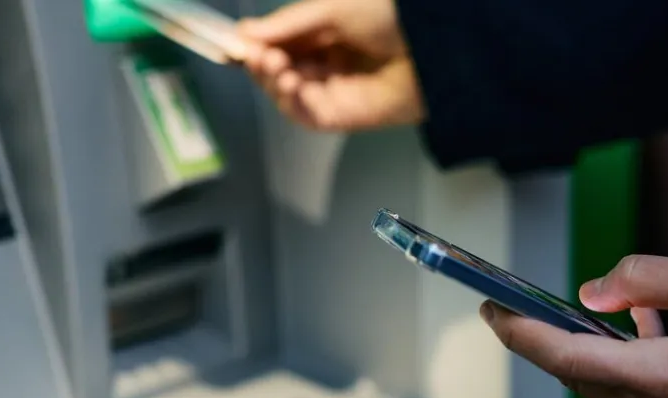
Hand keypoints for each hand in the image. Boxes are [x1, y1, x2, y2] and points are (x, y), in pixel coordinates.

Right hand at [238, 0, 425, 130]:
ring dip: (271, 80)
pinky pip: (304, 114)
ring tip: (274, 64)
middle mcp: (327, 63)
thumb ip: (289, 23)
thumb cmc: (391, 20)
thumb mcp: (332, 8)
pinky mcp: (342, 116)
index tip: (234, 39)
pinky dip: (290, 100)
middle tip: (254, 53)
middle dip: (260, 61)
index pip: (280, 42)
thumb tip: (246, 32)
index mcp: (326, 34)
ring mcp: (334, 91)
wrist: (433, 50)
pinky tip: (290, 82)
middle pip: (278, 70)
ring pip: (286, 93)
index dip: (255, 42)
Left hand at [480, 255, 667, 397]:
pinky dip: (635, 366)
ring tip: (644, 313)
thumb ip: (642, 279)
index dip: (523, 333)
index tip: (493, 312)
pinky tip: (661, 335)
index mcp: (666, 379)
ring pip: (610, 388)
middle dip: (564, 338)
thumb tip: (592, 293)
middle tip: (546, 304)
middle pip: (584, 376)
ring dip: (608, 350)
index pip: (569, 358)